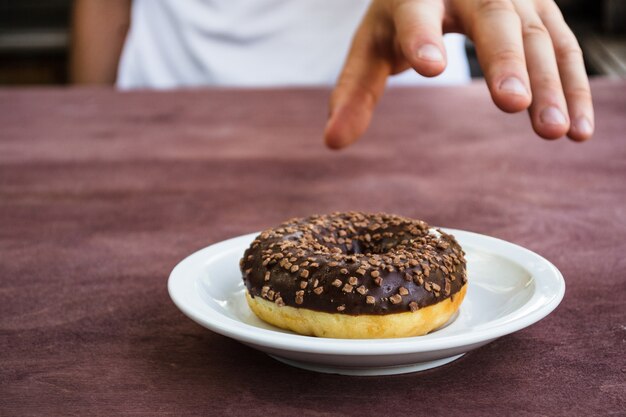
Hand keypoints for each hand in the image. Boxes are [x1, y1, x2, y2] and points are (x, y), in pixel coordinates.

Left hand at [324, 0, 593, 148]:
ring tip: (554, 133)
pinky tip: (578, 130)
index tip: (430, 66)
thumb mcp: (372, 46)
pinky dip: (574, 87)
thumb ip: (354, 91)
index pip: (417, 12)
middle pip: (493, 18)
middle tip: (513, 105)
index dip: (423, 36)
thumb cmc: (401, 15)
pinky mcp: (541, 13)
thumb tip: (331, 143)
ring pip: (539, 36)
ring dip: (550, 84)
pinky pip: (564, 48)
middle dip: (505, 59)